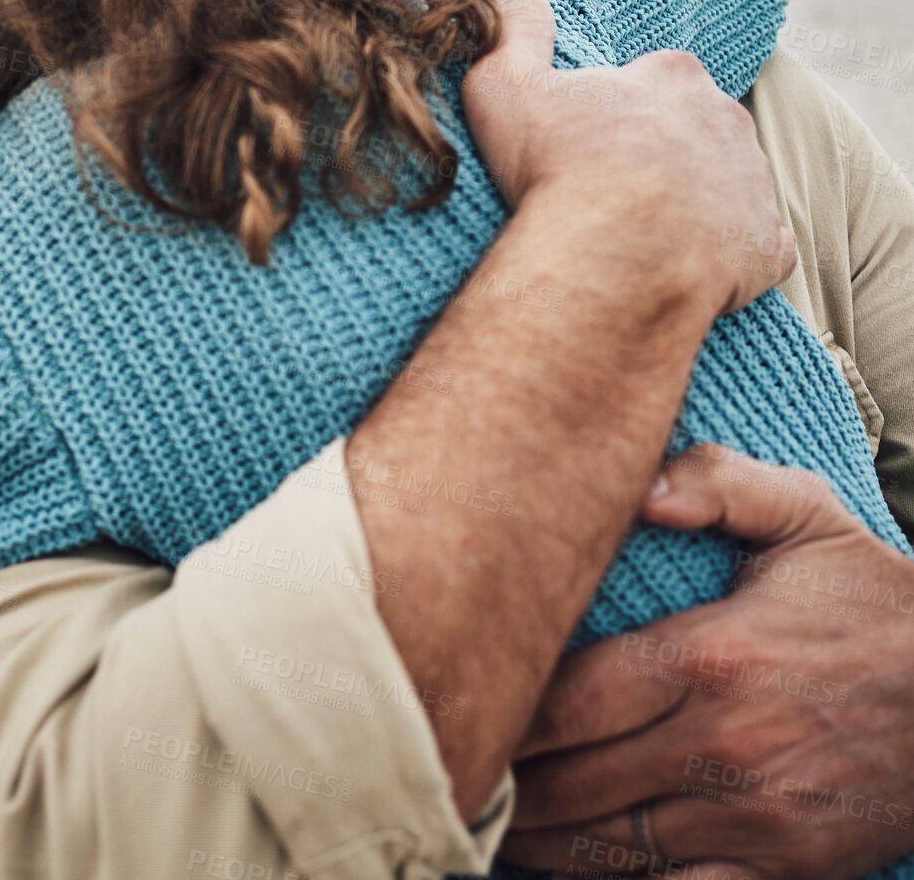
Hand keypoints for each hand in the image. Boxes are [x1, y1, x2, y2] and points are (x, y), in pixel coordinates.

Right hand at [461, 0, 796, 314]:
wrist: (610, 260)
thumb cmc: (557, 168)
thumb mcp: (506, 86)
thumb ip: (513, 31)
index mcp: (673, 77)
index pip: (660, 76)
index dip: (627, 105)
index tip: (596, 134)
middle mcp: (727, 120)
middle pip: (703, 126)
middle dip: (671, 149)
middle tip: (618, 184)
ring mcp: (753, 184)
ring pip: (734, 183)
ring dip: (703, 200)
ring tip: (648, 231)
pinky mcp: (766, 245)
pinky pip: (761, 243)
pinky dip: (736, 252)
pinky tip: (695, 264)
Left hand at [500, 443, 913, 878]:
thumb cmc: (871, 596)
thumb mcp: (804, 512)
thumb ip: (716, 481)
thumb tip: (640, 490)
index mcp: (710, 656)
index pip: (571, 698)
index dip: (505, 713)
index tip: (458, 706)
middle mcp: (722, 745)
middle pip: (575, 780)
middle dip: (507, 782)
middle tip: (450, 772)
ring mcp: (754, 818)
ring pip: (612, 848)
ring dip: (540, 842)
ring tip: (485, 826)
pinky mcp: (785, 870)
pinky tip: (563, 875)